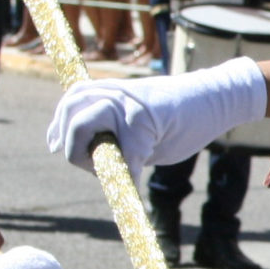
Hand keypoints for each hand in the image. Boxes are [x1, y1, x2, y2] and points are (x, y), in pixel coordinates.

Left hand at [46, 60, 268, 175]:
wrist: (215, 99)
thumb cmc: (180, 115)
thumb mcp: (138, 117)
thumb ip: (114, 129)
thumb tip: (93, 155)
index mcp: (110, 89)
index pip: (70, 103)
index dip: (59, 128)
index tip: (54, 147)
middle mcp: (114, 92)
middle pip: (71, 116)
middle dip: (74, 147)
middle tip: (94, 165)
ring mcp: (127, 106)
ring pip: (84, 126)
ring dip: (93, 157)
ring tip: (116, 168)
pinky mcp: (143, 122)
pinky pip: (122, 154)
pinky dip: (125, 173)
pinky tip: (133, 179)